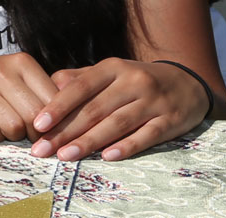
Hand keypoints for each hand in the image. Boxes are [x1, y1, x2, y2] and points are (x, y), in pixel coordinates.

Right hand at [0, 52, 58, 141]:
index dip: (55, 121)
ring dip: (14, 135)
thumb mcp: (18, 77)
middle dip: (35, 133)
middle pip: (34, 116)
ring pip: (14, 126)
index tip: (50, 130)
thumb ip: (43, 93)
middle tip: (30, 134)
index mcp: (21, 62)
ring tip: (8, 127)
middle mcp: (1, 70)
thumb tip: (72, 120)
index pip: (52, 100)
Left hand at [27, 58, 209, 161]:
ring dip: (89, 141)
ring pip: (117, 123)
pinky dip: (127, 146)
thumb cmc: (136, 81)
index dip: (58, 106)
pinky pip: (147, 135)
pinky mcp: (170, 120)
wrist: (187, 83)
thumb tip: (46, 86)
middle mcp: (133, 81)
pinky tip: (108, 157)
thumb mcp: (110, 72)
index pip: (81, 87)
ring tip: (65, 156)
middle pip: (95, 109)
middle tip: (43, 149)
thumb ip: (79, 79)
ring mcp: (153, 101)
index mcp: (113, 68)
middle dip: (66, 131)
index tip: (38, 124)